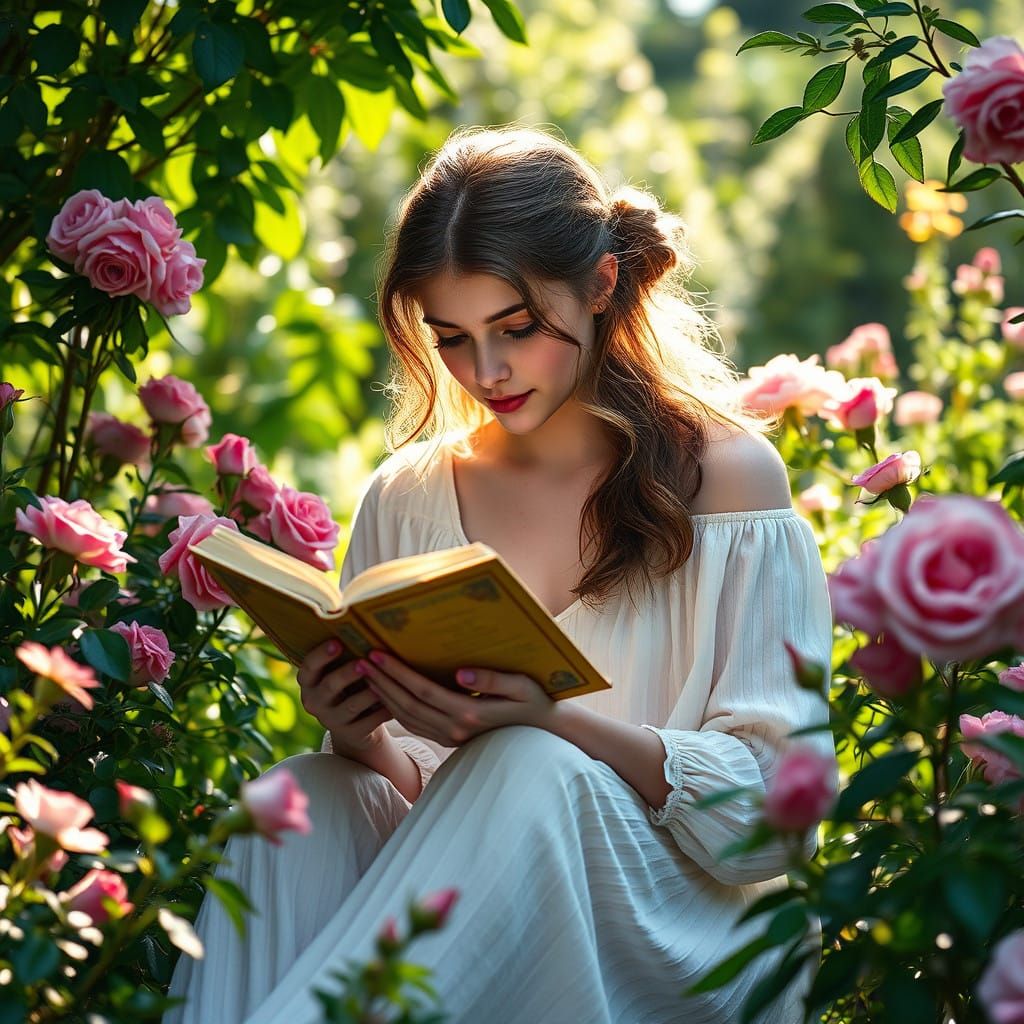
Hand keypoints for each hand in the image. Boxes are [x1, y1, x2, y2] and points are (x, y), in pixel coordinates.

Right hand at [297, 639, 391, 758]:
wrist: (357, 724)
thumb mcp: (342, 669)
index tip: (337, 642)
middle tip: (362, 662)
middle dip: (346, 674)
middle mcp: (315, 701)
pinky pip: (368, 722)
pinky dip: (382, 711)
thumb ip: (346, 653)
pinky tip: (397, 703)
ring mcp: (331, 721)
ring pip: (350, 706)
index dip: (321, 656)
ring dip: (367, 694)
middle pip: (329, 686)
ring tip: (383, 683)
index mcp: (309, 682)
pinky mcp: (351, 735)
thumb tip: (365, 622)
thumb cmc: (351, 684)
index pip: (308, 667)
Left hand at [354, 649, 554, 747]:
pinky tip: (385, 693)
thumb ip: (492, 680)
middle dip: (381, 682)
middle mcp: (455, 729)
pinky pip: (414, 725)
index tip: (376, 654)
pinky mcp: (449, 739)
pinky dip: (394, 709)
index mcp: (469, 714)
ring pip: (406, 718)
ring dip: (383, 695)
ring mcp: (451, 737)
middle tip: (359, 659)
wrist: (544, 731)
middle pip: (407, 705)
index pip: (422, 691)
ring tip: (366, 673)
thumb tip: (460, 673)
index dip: (396, 673)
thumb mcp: (521, 685)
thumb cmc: (535, 700)